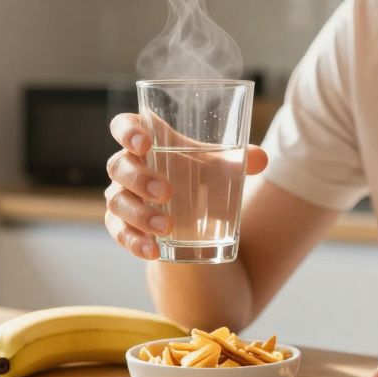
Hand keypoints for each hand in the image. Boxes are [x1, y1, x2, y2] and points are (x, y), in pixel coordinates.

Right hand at [104, 113, 268, 259]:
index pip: (124, 125)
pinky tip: (154, 251)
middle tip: (166, 192)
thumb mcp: (219, 166)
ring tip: (167, 227)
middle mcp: (127, 166)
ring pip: (117, 202)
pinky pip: (119, 233)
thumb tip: (260, 159)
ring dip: (140, 214)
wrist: (191, 212)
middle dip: (139, 178)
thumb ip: (238, 160)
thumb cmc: (199, 174)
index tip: (144, 143)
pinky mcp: (121, 224)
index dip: (127, 131)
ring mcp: (121, 196)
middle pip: (118, 166)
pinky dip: (135, 242)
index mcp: (146, 141)